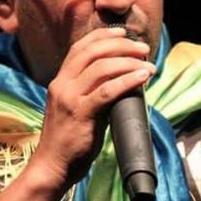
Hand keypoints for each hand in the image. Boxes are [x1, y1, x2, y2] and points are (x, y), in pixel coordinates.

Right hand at [29, 27, 156, 188]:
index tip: (123, 33)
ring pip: (101, 67)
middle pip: (93, 52)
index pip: (80, 48)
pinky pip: (107, 91)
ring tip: (148, 65)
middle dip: (121, 45)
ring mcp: (69, 98)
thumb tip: (123, 82)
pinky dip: (127, 80)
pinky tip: (142, 77)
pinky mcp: (80, 114)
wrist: (51, 166)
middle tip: (143, 48)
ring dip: (129, 62)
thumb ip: (92, 93)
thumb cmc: (69, 142)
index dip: (103, 36)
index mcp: (60, 81)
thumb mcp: (77, 109)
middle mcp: (62, 85)